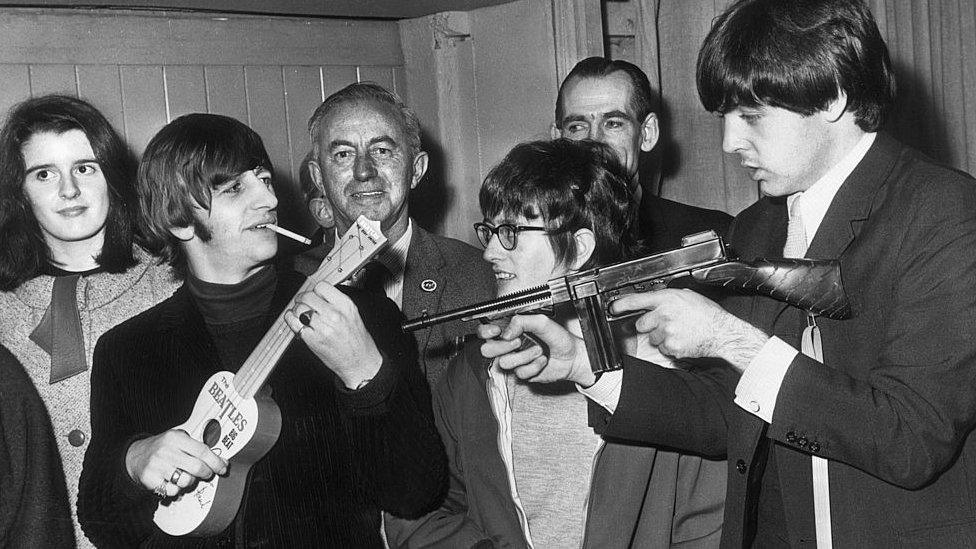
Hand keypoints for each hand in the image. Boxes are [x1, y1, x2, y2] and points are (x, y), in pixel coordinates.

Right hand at [125, 429, 227, 497]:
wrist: (135, 456)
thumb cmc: (162, 447)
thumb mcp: (178, 439)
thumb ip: (197, 447)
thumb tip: (221, 461)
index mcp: (176, 438)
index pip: (203, 451)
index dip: (216, 461)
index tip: (223, 468)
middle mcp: (167, 451)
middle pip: (197, 468)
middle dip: (206, 473)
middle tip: (206, 473)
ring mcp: (158, 466)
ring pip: (186, 481)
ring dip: (190, 481)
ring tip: (185, 475)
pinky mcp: (151, 480)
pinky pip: (173, 491)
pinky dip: (177, 489)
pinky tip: (172, 481)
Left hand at [284, 282, 382, 388]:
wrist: (359, 362)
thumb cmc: (358, 341)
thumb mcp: (353, 315)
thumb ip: (337, 302)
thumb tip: (320, 294)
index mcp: (345, 306)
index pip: (322, 287)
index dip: (315, 290)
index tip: (314, 294)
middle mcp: (334, 315)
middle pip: (308, 296)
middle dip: (303, 298)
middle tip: (303, 302)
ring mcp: (322, 327)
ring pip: (299, 308)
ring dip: (297, 309)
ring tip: (300, 313)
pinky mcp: (312, 339)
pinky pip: (294, 323)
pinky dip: (290, 319)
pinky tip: (293, 319)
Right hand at [478, 314, 595, 385]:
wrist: (572, 357)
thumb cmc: (560, 338)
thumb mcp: (542, 322)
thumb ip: (522, 321)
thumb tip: (506, 331)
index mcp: (512, 329)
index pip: (486, 330)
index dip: (485, 331)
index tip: (497, 331)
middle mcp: (511, 344)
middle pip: (487, 349)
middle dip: (503, 346)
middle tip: (518, 341)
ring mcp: (516, 359)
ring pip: (504, 362)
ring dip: (524, 356)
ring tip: (538, 350)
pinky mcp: (522, 373)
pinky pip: (520, 372)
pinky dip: (534, 366)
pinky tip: (542, 361)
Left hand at [609, 288, 767, 370]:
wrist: (721, 333)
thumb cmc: (707, 314)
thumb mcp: (687, 297)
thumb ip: (669, 298)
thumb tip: (657, 300)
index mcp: (667, 299)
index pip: (637, 300)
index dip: (621, 305)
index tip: (612, 308)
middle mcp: (664, 315)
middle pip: (641, 324)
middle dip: (649, 325)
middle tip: (663, 324)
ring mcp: (666, 332)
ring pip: (652, 338)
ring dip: (660, 337)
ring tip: (678, 332)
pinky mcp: (671, 347)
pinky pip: (662, 348)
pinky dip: (669, 346)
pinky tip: (682, 340)